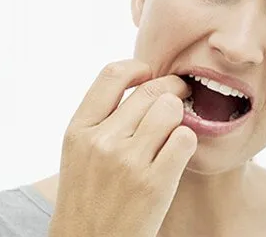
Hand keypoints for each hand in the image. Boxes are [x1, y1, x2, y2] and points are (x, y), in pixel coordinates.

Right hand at [48, 59, 197, 236]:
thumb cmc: (90, 197)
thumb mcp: (80, 153)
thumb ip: (104, 119)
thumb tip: (146, 84)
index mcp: (78, 130)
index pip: (112, 75)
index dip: (139, 68)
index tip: (150, 75)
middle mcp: (101, 141)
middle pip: (152, 90)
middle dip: (172, 88)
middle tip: (181, 95)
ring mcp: (128, 161)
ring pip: (171, 109)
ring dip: (180, 115)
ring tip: (174, 128)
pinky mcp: (155, 182)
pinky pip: (185, 138)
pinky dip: (187, 140)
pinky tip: (178, 151)